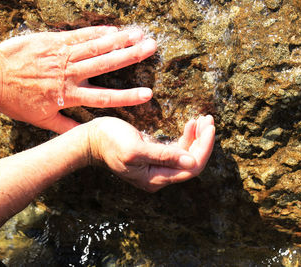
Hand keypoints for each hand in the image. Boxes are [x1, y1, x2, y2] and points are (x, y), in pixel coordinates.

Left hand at [0, 26, 156, 132]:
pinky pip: (79, 35)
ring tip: (139, 34)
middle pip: (106, 64)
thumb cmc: (16, 100)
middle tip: (151, 47)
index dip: (128, 96)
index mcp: (69, 96)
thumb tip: (84, 134)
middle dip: (131, 55)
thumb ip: (65, 126)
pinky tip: (112, 28)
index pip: (105, 97)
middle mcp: (70, 74)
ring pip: (96, 47)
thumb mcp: (41, 120)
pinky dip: (97, 31)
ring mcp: (62, 56)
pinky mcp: (53, 41)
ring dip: (119, 39)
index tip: (147, 94)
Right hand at [88, 115, 214, 191]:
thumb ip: (163, 156)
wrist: (92, 139)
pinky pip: (177, 150)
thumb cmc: (110, 142)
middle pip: (192, 162)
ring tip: (202, 119)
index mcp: (155, 178)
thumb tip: (192, 162)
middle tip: (208, 119)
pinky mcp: (155, 157)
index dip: (204, 148)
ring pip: (187, 156)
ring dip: (197, 138)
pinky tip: (190, 125)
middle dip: (203, 141)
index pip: (191, 168)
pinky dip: (186, 138)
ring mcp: (157, 167)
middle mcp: (159, 176)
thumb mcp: (136, 148)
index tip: (209, 127)